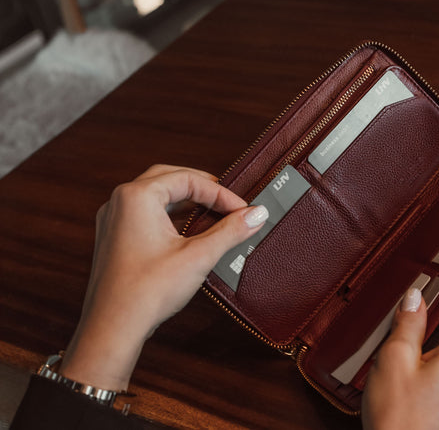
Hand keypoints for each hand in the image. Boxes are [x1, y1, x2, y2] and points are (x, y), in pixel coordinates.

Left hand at [59, 165, 267, 390]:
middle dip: (203, 189)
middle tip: (229, 203)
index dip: (221, 193)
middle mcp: (120, 202)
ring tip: (214, 216)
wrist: (112, 328)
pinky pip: (146, 215)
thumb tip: (256, 214)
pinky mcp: (115, 240)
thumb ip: (230, 231)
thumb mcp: (198, 257)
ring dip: (187, 202)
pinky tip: (190, 233)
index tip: (243, 210)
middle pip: (169, 179)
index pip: (188, 179)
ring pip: (157, 197)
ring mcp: (114, 221)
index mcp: (136, 197)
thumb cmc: (146, 292)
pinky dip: (172, 217)